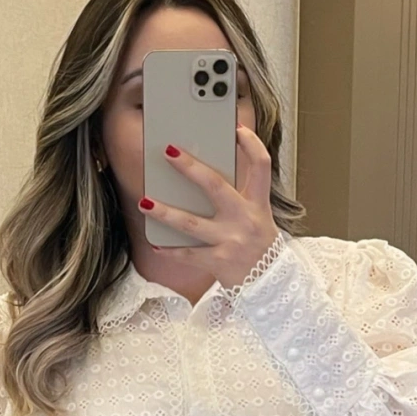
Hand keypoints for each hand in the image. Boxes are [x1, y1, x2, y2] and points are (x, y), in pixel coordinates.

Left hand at [139, 124, 279, 287]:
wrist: (271, 285)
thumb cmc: (260, 247)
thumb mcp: (259, 218)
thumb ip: (239, 198)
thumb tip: (203, 178)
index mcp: (258, 204)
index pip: (262, 165)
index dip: (251, 144)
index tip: (236, 129)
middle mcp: (246, 219)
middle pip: (215, 186)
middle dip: (189, 167)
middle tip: (169, 151)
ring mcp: (231, 241)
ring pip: (191, 223)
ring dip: (165, 212)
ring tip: (145, 201)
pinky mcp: (219, 261)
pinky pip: (188, 253)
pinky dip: (170, 249)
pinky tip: (156, 242)